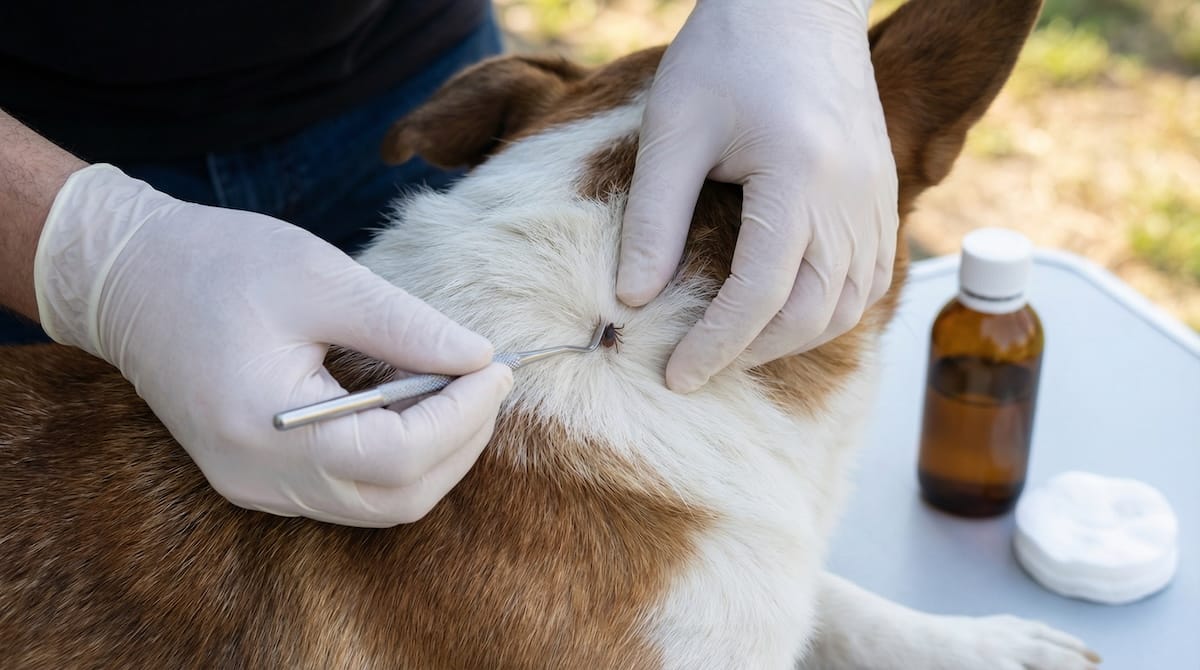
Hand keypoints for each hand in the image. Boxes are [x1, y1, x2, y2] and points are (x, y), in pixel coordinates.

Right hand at [35, 164, 512, 526]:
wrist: (127, 277)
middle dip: (459, 443)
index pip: (397, 458)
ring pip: (377, 505)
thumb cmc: (218, 263)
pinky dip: (398, 459)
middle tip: (487, 380)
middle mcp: (259, 478)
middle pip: (395, 499)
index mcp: (266, 428)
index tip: (497, 368)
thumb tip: (479, 357)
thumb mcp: (321, 278)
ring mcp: (256, 487)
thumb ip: (406, 326)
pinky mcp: (260, 478)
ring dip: (434, 457)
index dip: (463, 417)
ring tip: (459, 391)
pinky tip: (413, 408)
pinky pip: (349, 491)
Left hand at [617, 0, 898, 391]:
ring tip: (737, 344)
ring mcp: (876, 196)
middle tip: (699, 364)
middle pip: (814, 313)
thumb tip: (633, 300)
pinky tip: (787, 312)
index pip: (762, 294)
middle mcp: (852, 197)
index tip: (677, 375)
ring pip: (850, 303)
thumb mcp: (674, 129)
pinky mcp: (882, 191)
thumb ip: (654, 219)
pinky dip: (831, 309)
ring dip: (794, 337)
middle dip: (753, 351)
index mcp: (800, 178)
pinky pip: (870, 276)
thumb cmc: (729, 52)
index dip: (717, 344)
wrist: (798, 1)